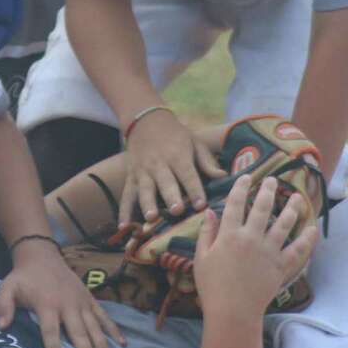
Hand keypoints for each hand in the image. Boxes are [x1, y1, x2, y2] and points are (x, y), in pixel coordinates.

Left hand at [0, 242, 124, 347]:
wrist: (41, 255)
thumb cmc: (24, 277)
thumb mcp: (7, 288)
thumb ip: (2, 306)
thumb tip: (1, 327)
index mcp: (46, 304)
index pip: (50, 329)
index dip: (53, 346)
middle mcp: (66, 304)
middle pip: (77, 331)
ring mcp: (81, 302)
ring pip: (94, 326)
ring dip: (102, 344)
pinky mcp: (89, 299)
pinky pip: (104, 315)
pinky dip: (113, 329)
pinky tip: (122, 343)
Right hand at [121, 109, 224, 227]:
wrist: (146, 121)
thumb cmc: (176, 135)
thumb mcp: (195, 142)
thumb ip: (207, 161)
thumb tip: (225, 177)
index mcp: (177, 156)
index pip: (187, 174)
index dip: (195, 189)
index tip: (201, 205)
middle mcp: (158, 164)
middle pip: (165, 182)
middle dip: (171, 196)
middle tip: (177, 210)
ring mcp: (142, 171)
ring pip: (144, 189)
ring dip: (147, 203)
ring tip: (151, 217)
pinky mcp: (131, 177)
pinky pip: (126, 195)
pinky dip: (123, 210)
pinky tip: (123, 225)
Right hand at [194, 176, 319, 321]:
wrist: (233, 310)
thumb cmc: (212, 285)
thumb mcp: (201, 257)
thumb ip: (206, 233)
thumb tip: (210, 212)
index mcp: (229, 235)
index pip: (236, 204)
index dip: (241, 187)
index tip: (247, 177)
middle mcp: (251, 238)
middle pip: (262, 208)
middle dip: (268, 191)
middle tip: (273, 181)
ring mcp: (269, 251)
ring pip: (284, 224)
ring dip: (291, 209)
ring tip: (296, 198)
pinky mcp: (281, 266)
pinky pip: (298, 249)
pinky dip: (307, 239)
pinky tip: (312, 228)